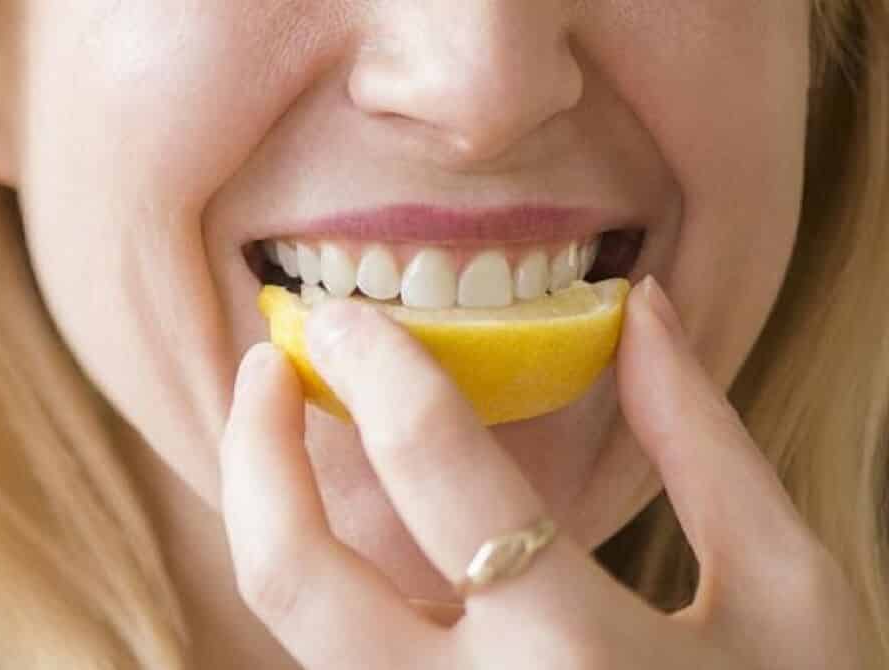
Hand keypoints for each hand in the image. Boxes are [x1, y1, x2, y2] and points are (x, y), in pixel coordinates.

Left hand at [220, 277, 862, 668]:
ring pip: (292, 629)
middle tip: (266, 363)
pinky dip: (315, 585)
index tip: (345, 317)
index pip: (436, 468)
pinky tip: (342, 534)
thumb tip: (636, 307)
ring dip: (267, 514)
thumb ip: (703, 441)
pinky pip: (332, 667)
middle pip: (296, 574)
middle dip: (255, 448)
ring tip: (280, 431)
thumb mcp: (787, 590)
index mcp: (578, 653)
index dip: (378, 367)